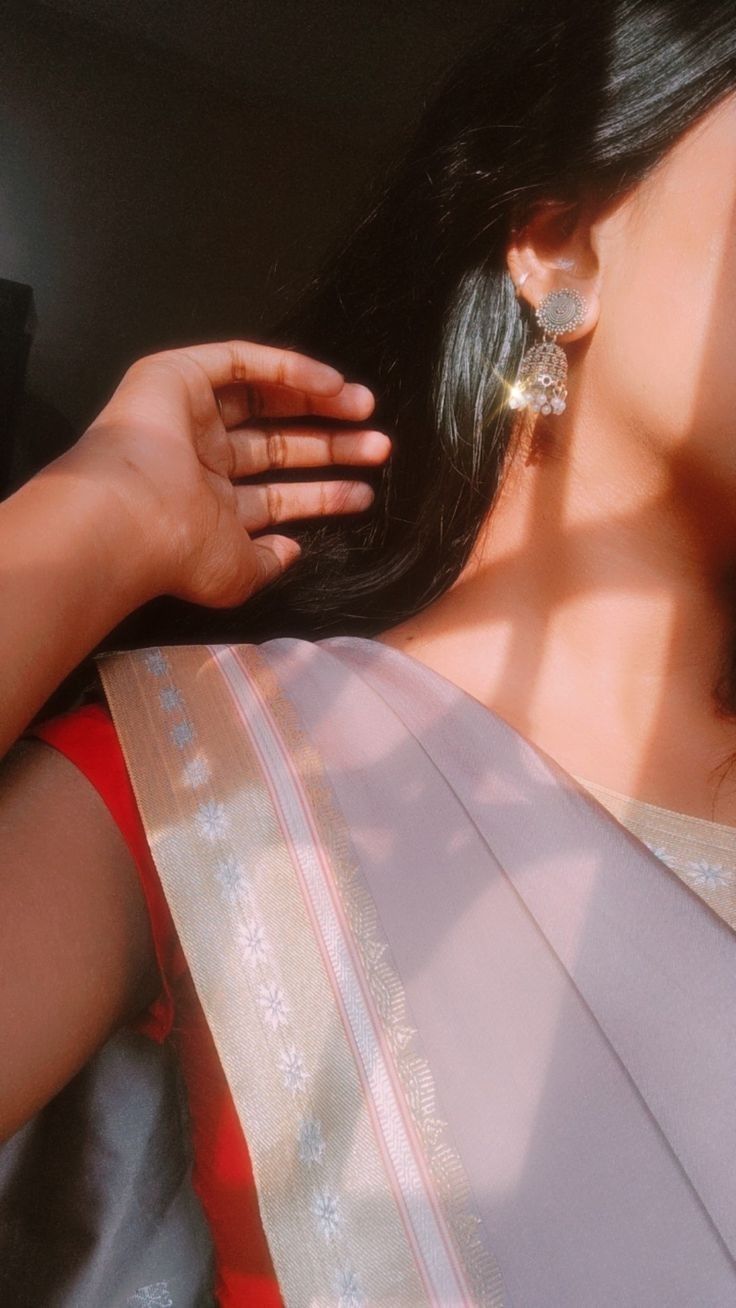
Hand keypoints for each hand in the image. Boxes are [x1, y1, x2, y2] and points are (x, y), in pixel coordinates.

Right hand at [66, 339, 388, 607]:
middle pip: (278, 447)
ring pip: (265, 401)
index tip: (365, 493)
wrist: (131, 516)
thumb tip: (291, 551)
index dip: (323, 494)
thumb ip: (267, 563)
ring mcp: (188, 416)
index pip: (276, 498)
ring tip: (366, 411)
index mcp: (210, 508)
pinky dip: (289, 369)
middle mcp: (200, 461)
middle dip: (330, 447)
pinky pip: (242, 363)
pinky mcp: (177, 375)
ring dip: (318, 404)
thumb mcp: (238, 573)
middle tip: (379, 448)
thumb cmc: (183, 553)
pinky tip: (333, 385)